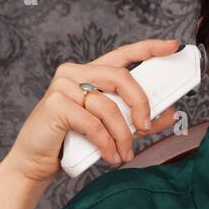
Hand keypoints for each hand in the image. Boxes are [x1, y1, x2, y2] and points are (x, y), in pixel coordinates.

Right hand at [3, 38, 181, 182]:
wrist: (36, 162)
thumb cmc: (72, 143)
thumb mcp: (111, 129)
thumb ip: (138, 120)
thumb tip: (170, 114)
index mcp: (89, 72)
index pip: (123, 54)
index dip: (149, 48)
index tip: (172, 46)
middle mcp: (74, 72)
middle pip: (121, 78)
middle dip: (141, 104)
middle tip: (146, 128)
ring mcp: (63, 86)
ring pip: (108, 106)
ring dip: (123, 135)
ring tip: (125, 154)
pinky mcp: (56, 104)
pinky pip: (94, 124)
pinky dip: (107, 143)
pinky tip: (110, 156)